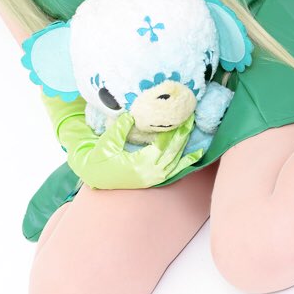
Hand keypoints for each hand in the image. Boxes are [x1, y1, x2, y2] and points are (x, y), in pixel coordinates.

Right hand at [41, 92, 203, 188]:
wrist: (95, 176)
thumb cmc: (99, 159)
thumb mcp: (107, 142)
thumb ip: (120, 129)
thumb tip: (132, 114)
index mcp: (139, 164)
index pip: (162, 145)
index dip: (173, 131)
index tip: (180, 116)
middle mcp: (150, 173)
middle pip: (173, 152)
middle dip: (183, 134)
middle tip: (192, 117)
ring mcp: (154, 178)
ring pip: (176, 160)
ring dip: (186, 145)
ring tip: (195, 129)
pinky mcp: (154, 179)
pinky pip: (175, 170)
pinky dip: (187, 162)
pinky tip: (198, 154)